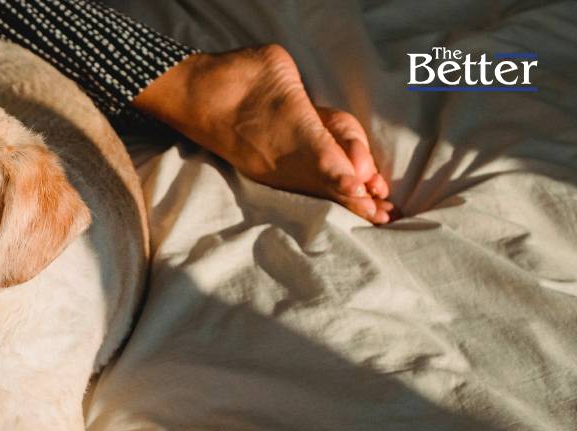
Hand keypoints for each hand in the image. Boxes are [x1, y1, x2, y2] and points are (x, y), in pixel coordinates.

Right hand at [133, 45, 395, 223]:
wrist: (194, 94)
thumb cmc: (241, 74)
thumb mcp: (280, 68)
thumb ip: (305, 93)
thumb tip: (327, 130)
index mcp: (289, 127)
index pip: (321, 155)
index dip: (342, 173)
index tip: (360, 190)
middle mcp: (281, 155)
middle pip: (325, 180)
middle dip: (355, 199)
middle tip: (382, 216)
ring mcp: (271, 169)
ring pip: (313, 187)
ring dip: (343, 201)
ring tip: (371, 214)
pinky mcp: (263, 173)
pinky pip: (299, 186)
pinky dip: (321, 194)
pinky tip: (338, 199)